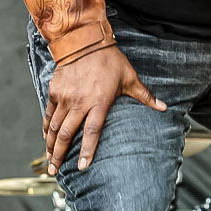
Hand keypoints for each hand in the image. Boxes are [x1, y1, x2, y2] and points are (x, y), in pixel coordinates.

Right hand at [44, 45, 165, 173]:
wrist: (83, 40)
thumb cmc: (109, 59)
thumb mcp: (130, 77)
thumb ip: (145, 96)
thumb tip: (164, 107)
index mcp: (99, 102)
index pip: (92, 132)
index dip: (86, 151)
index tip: (82, 166)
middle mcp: (79, 103)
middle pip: (66, 134)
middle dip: (59, 155)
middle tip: (54, 170)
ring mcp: (65, 98)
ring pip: (54, 127)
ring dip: (50, 145)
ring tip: (48, 160)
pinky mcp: (54, 91)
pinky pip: (49, 114)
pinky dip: (46, 127)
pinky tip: (46, 138)